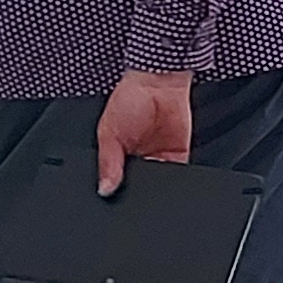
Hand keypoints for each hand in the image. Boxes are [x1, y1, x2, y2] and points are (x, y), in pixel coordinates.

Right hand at [97, 68, 191, 191]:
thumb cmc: (128, 99)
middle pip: (137, 187)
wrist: (159, 82)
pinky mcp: (177, 157)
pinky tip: (168, 181)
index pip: (115, 183)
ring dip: (156, 188)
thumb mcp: (108, 132)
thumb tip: (104, 188)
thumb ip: (107, 162)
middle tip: (134, 194)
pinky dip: (175, 181)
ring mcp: (158, 160)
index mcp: (115, 158)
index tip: (114, 199)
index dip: (115, 193)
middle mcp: (136, 162)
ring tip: (150, 185)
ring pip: (157, 185)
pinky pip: (178, 176)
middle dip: (137, 192)